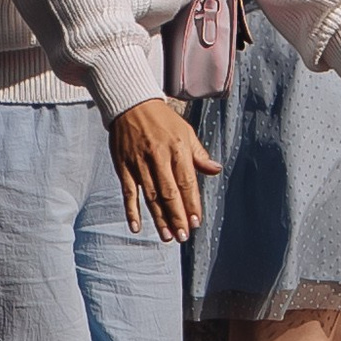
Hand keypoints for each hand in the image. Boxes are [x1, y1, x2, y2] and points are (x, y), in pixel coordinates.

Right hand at [109, 96, 217, 239]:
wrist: (131, 104)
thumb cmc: (163, 120)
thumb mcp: (186, 132)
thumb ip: (199, 155)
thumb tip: (216, 171)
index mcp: (178, 150)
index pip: (187, 182)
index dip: (191, 204)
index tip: (196, 222)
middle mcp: (159, 158)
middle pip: (169, 193)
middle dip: (177, 217)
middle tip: (183, 236)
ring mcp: (139, 163)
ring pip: (150, 196)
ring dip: (159, 218)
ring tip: (167, 237)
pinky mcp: (123, 166)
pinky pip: (128, 192)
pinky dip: (131, 210)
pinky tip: (137, 227)